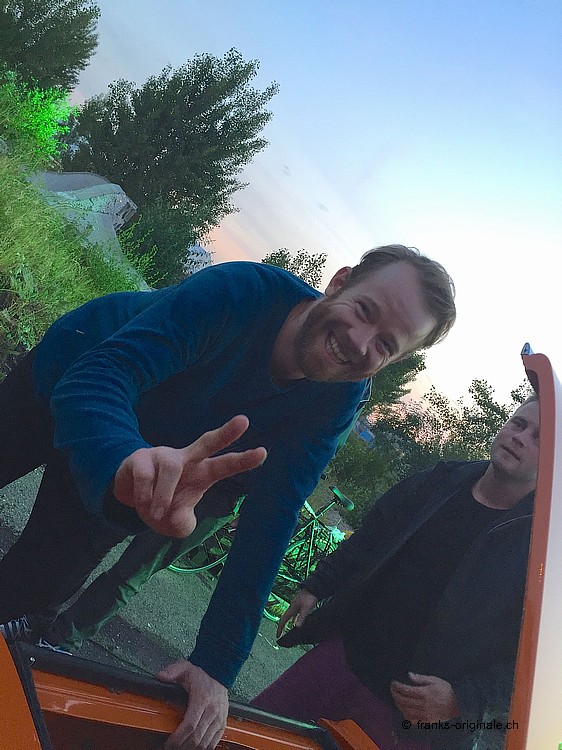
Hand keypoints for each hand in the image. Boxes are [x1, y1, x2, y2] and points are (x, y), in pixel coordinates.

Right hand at [114, 415, 265, 536]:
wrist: (127, 494)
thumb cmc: (161, 504)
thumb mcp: (173, 523)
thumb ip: (181, 524)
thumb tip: (180, 519)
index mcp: (201, 473)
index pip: (224, 465)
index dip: (243, 461)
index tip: (263, 452)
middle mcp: (186, 459)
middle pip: (207, 442)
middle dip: (226, 433)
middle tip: (245, 421)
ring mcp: (163, 455)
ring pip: (172, 469)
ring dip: (164, 496)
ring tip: (155, 514)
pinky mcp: (140, 458)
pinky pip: (147, 476)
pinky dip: (145, 496)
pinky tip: (141, 505)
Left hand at [158, 660, 227, 749]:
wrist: (219, 672)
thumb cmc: (201, 674)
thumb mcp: (185, 668)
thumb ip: (172, 671)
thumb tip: (160, 676)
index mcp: (202, 699)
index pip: (190, 725)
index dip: (178, 738)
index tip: (169, 743)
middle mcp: (213, 711)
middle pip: (197, 738)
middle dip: (182, 746)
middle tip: (171, 747)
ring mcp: (219, 719)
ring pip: (205, 743)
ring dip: (192, 748)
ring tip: (181, 747)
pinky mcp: (223, 724)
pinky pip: (214, 743)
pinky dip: (203, 748)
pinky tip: (194, 746)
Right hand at [276, 588, 317, 637]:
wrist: (313, 587)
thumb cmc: (309, 597)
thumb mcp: (306, 608)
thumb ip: (301, 617)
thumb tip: (296, 627)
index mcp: (292, 608)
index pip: (283, 619)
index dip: (280, 628)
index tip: (277, 635)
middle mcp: (292, 606)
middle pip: (285, 617)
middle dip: (282, 625)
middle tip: (280, 632)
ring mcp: (296, 604)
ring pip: (290, 615)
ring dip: (288, 621)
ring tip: (288, 628)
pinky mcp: (300, 603)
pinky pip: (294, 612)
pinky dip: (294, 617)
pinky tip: (297, 619)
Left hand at [390, 672, 459, 722]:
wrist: (457, 707)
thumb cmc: (446, 691)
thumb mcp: (436, 680)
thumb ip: (421, 678)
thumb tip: (409, 674)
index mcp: (424, 693)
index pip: (406, 690)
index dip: (397, 686)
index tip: (393, 683)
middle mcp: (422, 705)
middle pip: (403, 700)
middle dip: (395, 694)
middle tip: (392, 689)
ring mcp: (423, 715)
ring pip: (405, 711)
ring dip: (398, 704)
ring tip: (395, 698)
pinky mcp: (425, 722)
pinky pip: (411, 720)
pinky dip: (404, 715)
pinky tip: (403, 709)